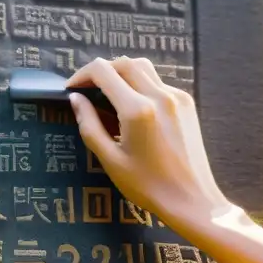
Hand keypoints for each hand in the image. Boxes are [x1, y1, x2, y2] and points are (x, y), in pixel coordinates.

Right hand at [66, 57, 234, 231]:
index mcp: (137, 110)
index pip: (103, 71)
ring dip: (122, 73)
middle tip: (87, 89)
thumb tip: (76, 99)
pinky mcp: (186, 103)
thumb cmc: (147, 186)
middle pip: (124, 62)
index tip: (71, 89)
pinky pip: (158, 82)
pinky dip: (140, 85)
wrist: (191, 200)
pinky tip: (133, 107)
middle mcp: (159, 95)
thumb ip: (89, 125)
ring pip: (143, 68)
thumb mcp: (110, 160)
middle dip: (101, 70)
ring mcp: (176, 97)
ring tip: (108, 94)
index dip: (82, 75)